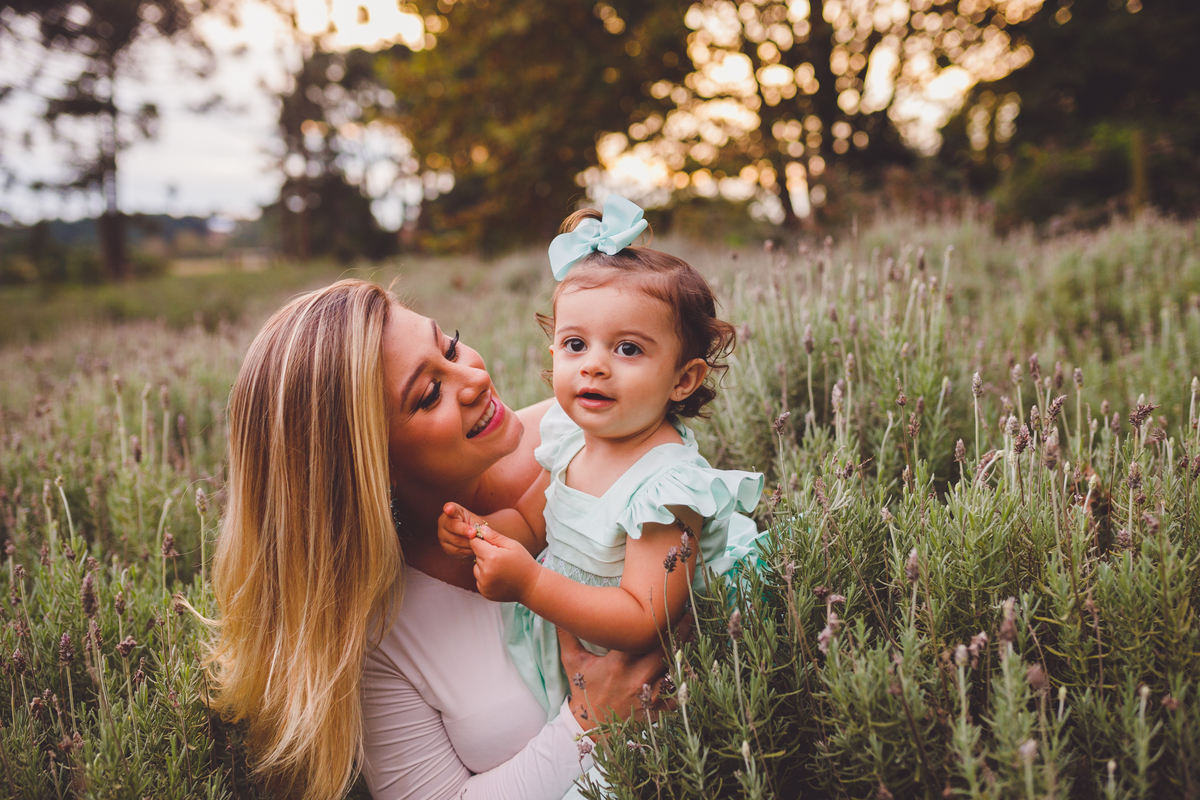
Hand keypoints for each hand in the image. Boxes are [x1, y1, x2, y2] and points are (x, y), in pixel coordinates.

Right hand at [437, 502, 482, 559]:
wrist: (470, 535)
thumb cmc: (473, 524)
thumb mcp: (476, 521)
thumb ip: (476, 525)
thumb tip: (477, 534)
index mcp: (452, 510)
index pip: (450, 508)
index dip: (449, 509)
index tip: (449, 509)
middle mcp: (443, 522)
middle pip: (453, 527)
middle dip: (464, 531)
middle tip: (474, 533)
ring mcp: (442, 535)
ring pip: (456, 541)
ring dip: (469, 543)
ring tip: (478, 541)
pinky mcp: (445, 547)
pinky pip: (457, 550)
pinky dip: (467, 550)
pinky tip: (473, 548)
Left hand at [469, 523, 539, 601]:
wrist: (532, 586)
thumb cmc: (524, 563)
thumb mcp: (513, 545)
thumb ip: (495, 536)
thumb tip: (480, 529)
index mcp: (492, 557)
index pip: (475, 543)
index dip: (481, 541)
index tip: (490, 543)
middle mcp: (486, 571)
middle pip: (476, 556)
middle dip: (485, 554)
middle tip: (501, 558)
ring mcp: (484, 584)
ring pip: (476, 568)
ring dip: (484, 566)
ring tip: (500, 568)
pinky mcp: (485, 592)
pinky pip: (479, 580)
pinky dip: (485, 578)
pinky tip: (499, 577)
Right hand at [557, 614, 693, 731]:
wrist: (589, 728)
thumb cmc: (583, 691)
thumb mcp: (572, 662)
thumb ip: (568, 635)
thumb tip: (558, 611)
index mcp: (618, 663)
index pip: (643, 637)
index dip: (657, 621)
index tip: (667, 605)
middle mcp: (636, 678)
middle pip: (665, 649)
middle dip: (678, 631)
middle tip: (689, 614)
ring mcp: (649, 696)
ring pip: (674, 670)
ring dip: (685, 652)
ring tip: (695, 634)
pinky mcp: (657, 710)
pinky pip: (678, 694)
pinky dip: (686, 680)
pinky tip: (692, 666)